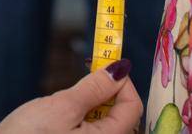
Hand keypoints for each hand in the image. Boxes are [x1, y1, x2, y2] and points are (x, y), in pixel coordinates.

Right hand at [0, 60, 142, 133]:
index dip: (122, 81)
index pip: (132, 107)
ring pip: (103, 124)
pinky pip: (89, 133)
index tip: (102, 64)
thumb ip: (94, 88)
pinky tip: (59, 119)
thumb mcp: (61, 107)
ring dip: (92, 106)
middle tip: (84, 77)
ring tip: (64, 104)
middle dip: (105, 93)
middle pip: (121, 116)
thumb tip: (121, 68)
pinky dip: (81, 119)